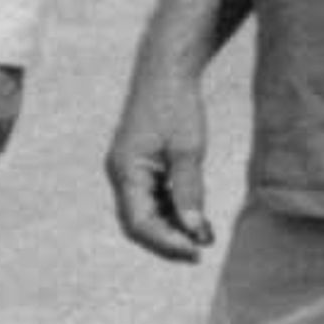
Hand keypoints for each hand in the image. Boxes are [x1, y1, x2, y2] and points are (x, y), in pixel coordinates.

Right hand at [103, 55, 215, 259]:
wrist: (166, 71)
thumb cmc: (176, 106)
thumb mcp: (188, 150)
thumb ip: (189, 191)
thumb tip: (194, 230)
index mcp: (126, 170)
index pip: (138, 222)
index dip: (166, 242)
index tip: (196, 251)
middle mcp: (120, 174)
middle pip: (137, 222)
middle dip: (167, 240)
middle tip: (200, 251)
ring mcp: (127, 169)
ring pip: (144, 212)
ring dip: (170, 227)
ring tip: (202, 236)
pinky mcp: (138, 165)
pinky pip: (150, 198)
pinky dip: (170, 211)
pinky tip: (193, 215)